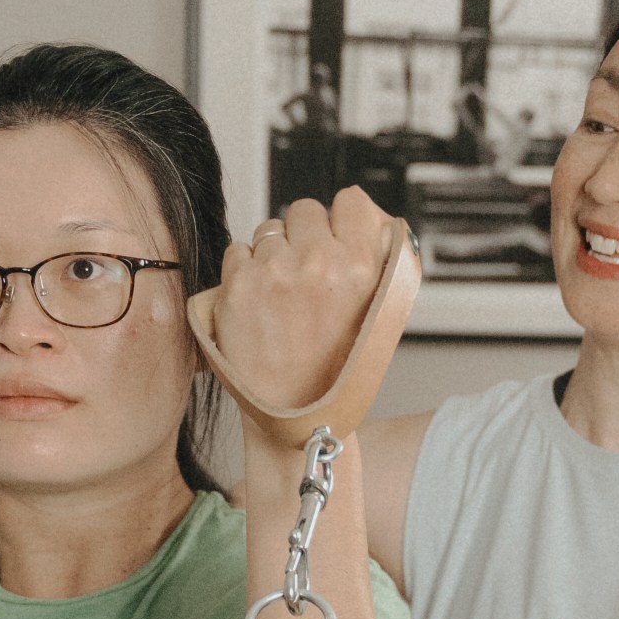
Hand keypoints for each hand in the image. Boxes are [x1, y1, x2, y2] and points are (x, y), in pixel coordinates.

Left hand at [212, 187, 395, 410]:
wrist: (295, 417)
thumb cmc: (337, 373)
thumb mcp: (380, 314)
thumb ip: (376, 261)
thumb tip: (368, 218)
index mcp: (362, 267)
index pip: (352, 200)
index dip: (342, 220)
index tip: (337, 238)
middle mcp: (319, 263)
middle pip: (306, 210)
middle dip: (305, 237)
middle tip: (306, 278)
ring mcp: (274, 271)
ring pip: (269, 230)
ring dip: (274, 253)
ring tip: (282, 297)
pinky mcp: (237, 285)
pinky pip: (238, 251)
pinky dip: (245, 272)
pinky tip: (260, 306)